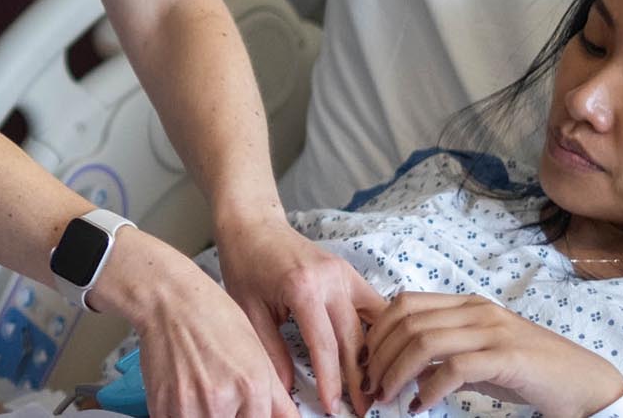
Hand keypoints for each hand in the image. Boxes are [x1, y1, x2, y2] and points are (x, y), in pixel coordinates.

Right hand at [92, 230, 295, 416]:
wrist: (169, 301)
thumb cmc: (211, 317)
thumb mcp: (257, 353)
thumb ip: (276, 398)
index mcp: (250, 387)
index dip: (252, 416)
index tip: (244, 410)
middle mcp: (221, 399)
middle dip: (229, 414)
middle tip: (220, 392)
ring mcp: (189, 405)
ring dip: (206, 415)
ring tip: (203, 391)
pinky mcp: (161, 406)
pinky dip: (183, 413)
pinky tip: (186, 391)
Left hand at [215, 219, 385, 415]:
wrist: (252, 223)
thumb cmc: (244, 263)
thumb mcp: (249, 309)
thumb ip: (270, 350)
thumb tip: (285, 389)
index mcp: (303, 288)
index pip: (325, 346)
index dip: (332, 380)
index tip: (334, 407)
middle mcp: (331, 279)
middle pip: (354, 339)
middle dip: (359, 378)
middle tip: (362, 408)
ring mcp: (344, 273)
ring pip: (371, 324)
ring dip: (375, 357)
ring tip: (375, 387)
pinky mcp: (349, 272)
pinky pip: (372, 305)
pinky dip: (378, 330)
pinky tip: (377, 354)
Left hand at [362, 292, 622, 416]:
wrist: (585, 384)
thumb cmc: (529, 373)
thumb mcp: (479, 356)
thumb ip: (443, 354)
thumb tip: (400, 367)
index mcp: (467, 304)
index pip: (404, 303)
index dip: (376, 332)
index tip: (364, 363)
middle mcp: (477, 311)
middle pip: (406, 322)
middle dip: (379, 356)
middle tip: (370, 388)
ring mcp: (493, 331)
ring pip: (423, 342)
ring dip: (396, 373)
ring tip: (389, 398)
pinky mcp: (507, 357)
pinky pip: (454, 368)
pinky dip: (429, 389)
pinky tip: (421, 407)